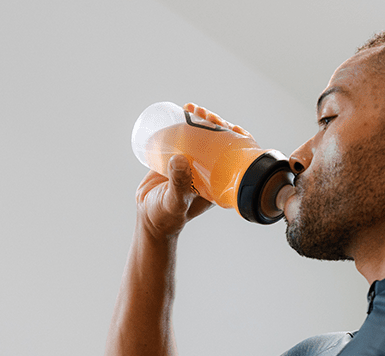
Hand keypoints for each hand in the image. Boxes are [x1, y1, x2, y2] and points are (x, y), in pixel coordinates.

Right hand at [134, 103, 252, 237]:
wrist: (147, 218)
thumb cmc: (166, 216)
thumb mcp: (174, 201)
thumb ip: (178, 184)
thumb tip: (180, 159)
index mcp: (219, 181)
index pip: (236, 156)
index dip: (237, 139)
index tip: (229, 126)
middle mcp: (210, 170)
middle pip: (220, 142)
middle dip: (216, 124)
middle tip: (205, 114)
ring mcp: (194, 163)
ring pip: (204, 136)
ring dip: (202, 120)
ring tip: (193, 109)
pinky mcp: (178, 158)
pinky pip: (186, 136)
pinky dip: (186, 122)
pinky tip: (184, 110)